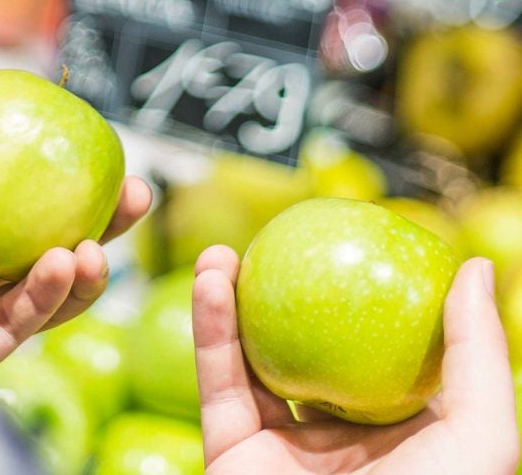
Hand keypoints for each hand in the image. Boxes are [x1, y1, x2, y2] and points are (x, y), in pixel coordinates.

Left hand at [0, 82, 150, 381]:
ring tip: (105, 235)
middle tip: (132, 189)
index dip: (42, 171)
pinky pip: (15, 325)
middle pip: (34, 241)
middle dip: (90, 220)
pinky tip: (65, 262)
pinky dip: (47, 296)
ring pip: (38, 290)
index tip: (84, 139)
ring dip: (83, 265)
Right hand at [192, 245, 519, 474]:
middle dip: (285, 290)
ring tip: (224, 252)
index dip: (366, 292)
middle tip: (274, 242)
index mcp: (403, 434)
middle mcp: (342, 436)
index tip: (352, 238)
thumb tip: (473, 265)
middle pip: (308, 344)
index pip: (382, 348)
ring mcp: (283, 445)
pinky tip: (211, 280)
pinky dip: (208, 326)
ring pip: (251, 355)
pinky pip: (217, 378)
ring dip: (232, 298)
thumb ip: (478, 357)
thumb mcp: (481, 439)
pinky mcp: (231, 451)